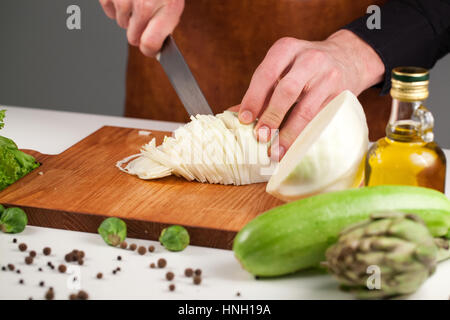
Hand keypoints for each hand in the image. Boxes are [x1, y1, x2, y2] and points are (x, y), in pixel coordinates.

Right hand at [99, 0, 184, 56]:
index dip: (150, 50)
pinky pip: (108, 11)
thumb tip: (154, 47)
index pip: (150, 44)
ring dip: (128, 16)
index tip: (150, 49)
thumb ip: (165, 24)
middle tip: (145, 18)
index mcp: (167, 9)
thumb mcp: (173, 2)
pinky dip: (115, 5)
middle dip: (138, 32)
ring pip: (121, 23)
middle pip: (133, 39)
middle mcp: (145, 4)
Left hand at [238, 30, 384, 159]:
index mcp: (287, 49)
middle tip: (260, 137)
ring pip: (306, 109)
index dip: (254, 98)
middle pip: (287, 90)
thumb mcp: (283, 68)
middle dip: (271, 116)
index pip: (266, 73)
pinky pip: (321, 119)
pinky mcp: (341, 94)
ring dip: (289, 133)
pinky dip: (305, 135)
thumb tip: (233, 115)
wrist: (347, 57)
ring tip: (276, 150)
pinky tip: (295, 147)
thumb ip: (261, 89)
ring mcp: (328, 76)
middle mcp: (309, 59)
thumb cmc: (304, 67)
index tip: (244, 120)